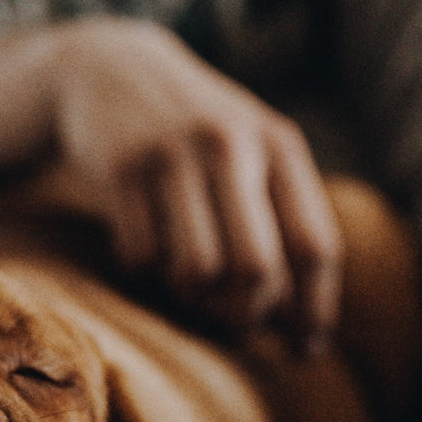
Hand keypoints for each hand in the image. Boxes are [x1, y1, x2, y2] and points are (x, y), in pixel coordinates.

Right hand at [0, 16, 340, 351]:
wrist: (108, 71)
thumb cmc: (190, 133)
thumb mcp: (247, 150)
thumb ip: (280, 217)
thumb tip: (302, 327)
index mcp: (278, 144)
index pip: (313, 247)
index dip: (313, 309)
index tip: (306, 350)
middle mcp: (230, 145)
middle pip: (256, 270)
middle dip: (245, 314)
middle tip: (234, 324)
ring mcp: (172, 156)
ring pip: (195, 271)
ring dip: (189, 298)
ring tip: (186, 287)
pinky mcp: (120, 169)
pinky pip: (140, 257)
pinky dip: (144, 272)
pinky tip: (144, 251)